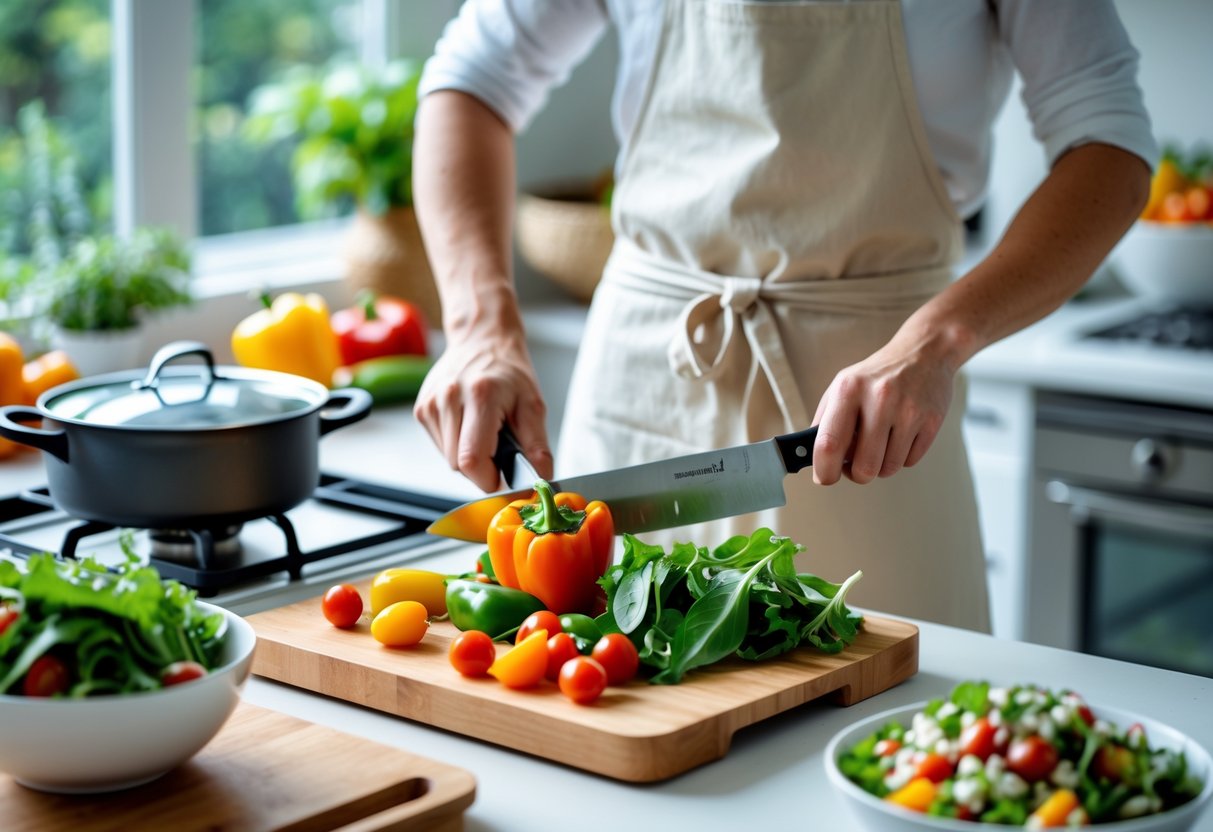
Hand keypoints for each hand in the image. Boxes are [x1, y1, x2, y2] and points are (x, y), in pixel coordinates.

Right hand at [414, 331, 553, 491]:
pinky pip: (440, 446)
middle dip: (481, 467)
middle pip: (458, 464)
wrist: (481, 340)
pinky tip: (468, 424)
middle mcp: (449, 397)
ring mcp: (431, 403)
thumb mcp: (532, 404)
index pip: (472, 459)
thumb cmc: (509, 371)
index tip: (503, 475)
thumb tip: (540, 478)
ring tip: (483, 429)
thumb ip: (537, 445)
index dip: (489, 478)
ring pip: (447, 458)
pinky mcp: (421, 408)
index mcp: (480, 395)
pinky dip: (456, 444)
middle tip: (498, 445)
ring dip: (468, 455)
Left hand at [810, 340, 955, 485]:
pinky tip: (900, 436)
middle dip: (857, 474)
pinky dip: (901, 458)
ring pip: (889, 468)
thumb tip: (814, 461)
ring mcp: (909, 411)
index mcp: (849, 389)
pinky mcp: (932, 421)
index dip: (824, 470)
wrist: (923, 353)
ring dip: (880, 466)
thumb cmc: (876, 376)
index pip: (829, 444)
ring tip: (879, 445)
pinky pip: (910, 462)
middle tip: (855, 465)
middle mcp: (880, 399)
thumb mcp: (842, 388)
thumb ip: (824, 422)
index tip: (824, 477)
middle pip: (864, 467)